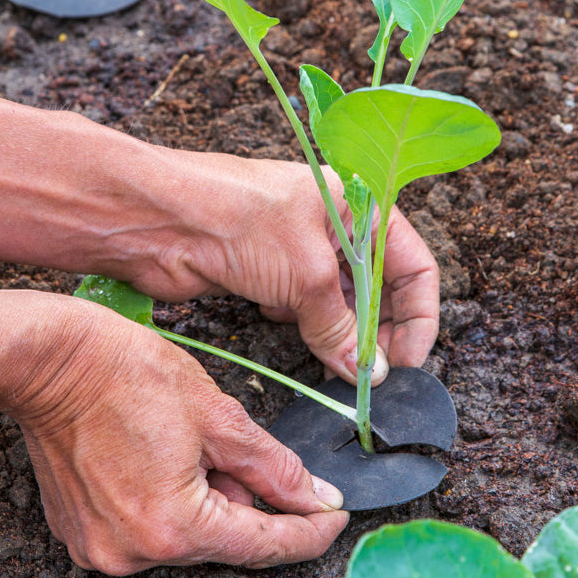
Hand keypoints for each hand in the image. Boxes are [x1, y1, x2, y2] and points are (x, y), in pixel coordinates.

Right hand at [0, 298, 347, 574]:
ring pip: (181, 534)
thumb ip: (272, 467)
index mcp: (173, 528)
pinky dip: (164, 501)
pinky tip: (157, 455)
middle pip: (218, 540)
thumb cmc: (126, 374)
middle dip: (241, 499)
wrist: (50, 360)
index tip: (332, 517)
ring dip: (201, 498)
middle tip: (232, 448)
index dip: (306, 532)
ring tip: (184, 442)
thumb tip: (313, 498)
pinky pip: (142, 529)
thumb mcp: (215, 414)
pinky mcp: (79, 531)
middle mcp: (132, 554)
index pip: (262, 546)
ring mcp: (99, 547)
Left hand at [115, 153, 438, 386]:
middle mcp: (330, 224)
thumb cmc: (238, 219)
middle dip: (377, 331)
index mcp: (356, 203)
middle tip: (373, 374)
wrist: (159, 219)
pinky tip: (287, 326)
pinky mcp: (264, 273)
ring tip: (336, 363)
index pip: (412, 262)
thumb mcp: (306, 271)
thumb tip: (367, 371)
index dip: (417, 314)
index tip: (411, 361)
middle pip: (376, 286)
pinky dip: (303, 326)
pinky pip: (299, 308)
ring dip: (339, 334)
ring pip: (335, 302)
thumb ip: (340, 325)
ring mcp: (295, 249)